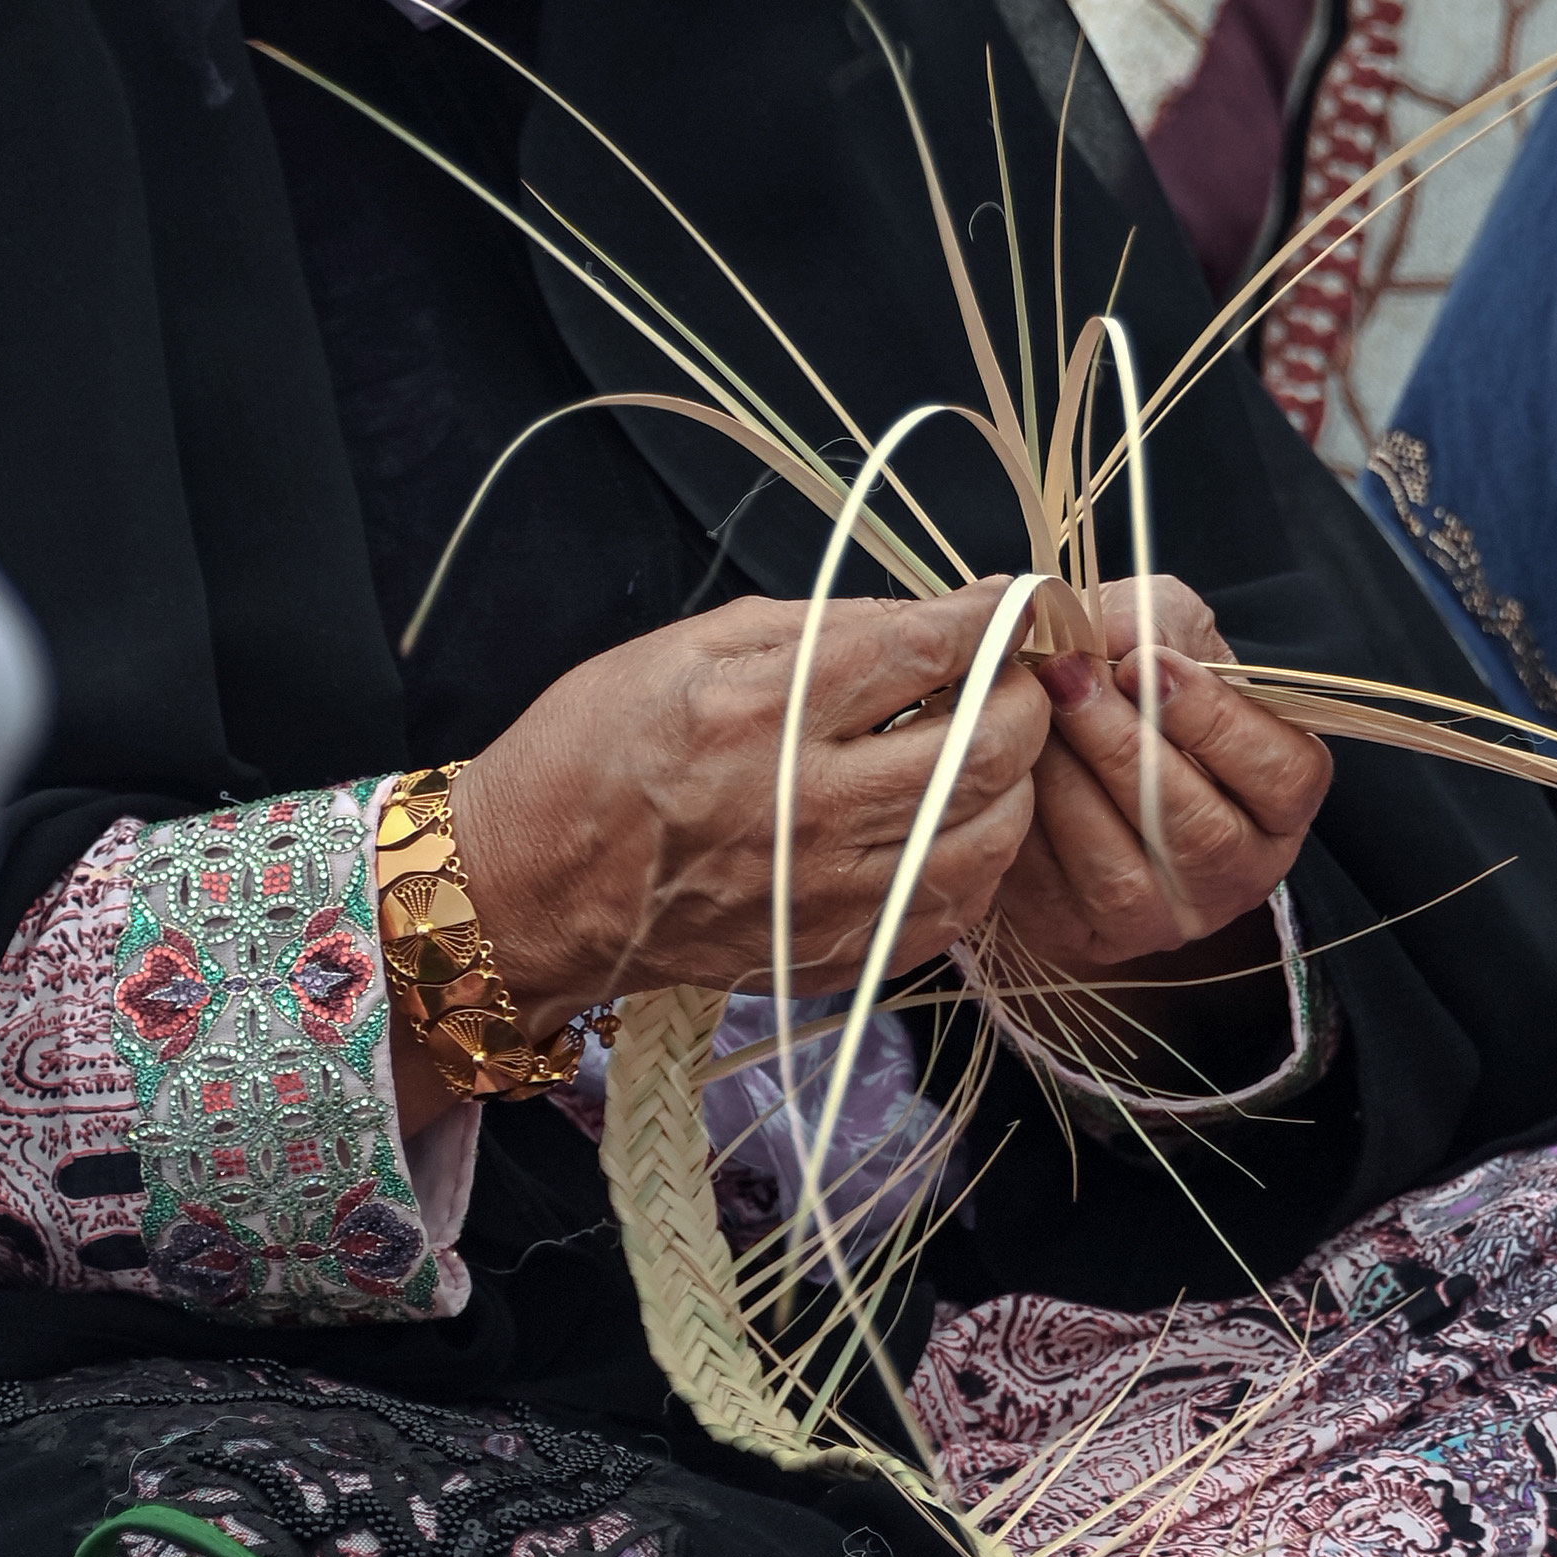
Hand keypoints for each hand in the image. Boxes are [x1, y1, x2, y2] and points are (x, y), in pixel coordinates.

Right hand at [444, 588, 1048, 1045]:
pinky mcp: (836, 954)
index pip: (929, 650)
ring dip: (1016, 778)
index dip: (998, 618)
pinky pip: (959, 906)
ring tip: (984, 747)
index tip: (1022, 601)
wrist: (530, 891)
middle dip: (1026, 694)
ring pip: (995, 832)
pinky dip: (980, 854)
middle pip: (989, 745)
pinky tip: (952, 820)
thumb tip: (927, 618)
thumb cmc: (595, 753)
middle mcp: (811, 807)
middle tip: (1012, 675)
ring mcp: (832, 894)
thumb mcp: (685, 647)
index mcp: (766, 711)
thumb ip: (816, 624)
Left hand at [989, 575, 1329, 987]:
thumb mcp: (1161, 631)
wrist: (1068, 742)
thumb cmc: (1133, 684)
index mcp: (1281, 801)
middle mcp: (1237, 873)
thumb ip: (1152, 622)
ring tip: (1031, 716)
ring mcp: (1164, 918)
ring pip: (1124, 875)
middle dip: (1125, 747)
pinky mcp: (1085, 935)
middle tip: (1070, 678)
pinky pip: (1054, 895)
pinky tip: (1007, 769)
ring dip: (1070, 786)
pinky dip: (1025, 828)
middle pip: (1200, 831)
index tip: (1146, 663)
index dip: (1215, 719)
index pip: (1283, 775)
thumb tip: (1113, 635)